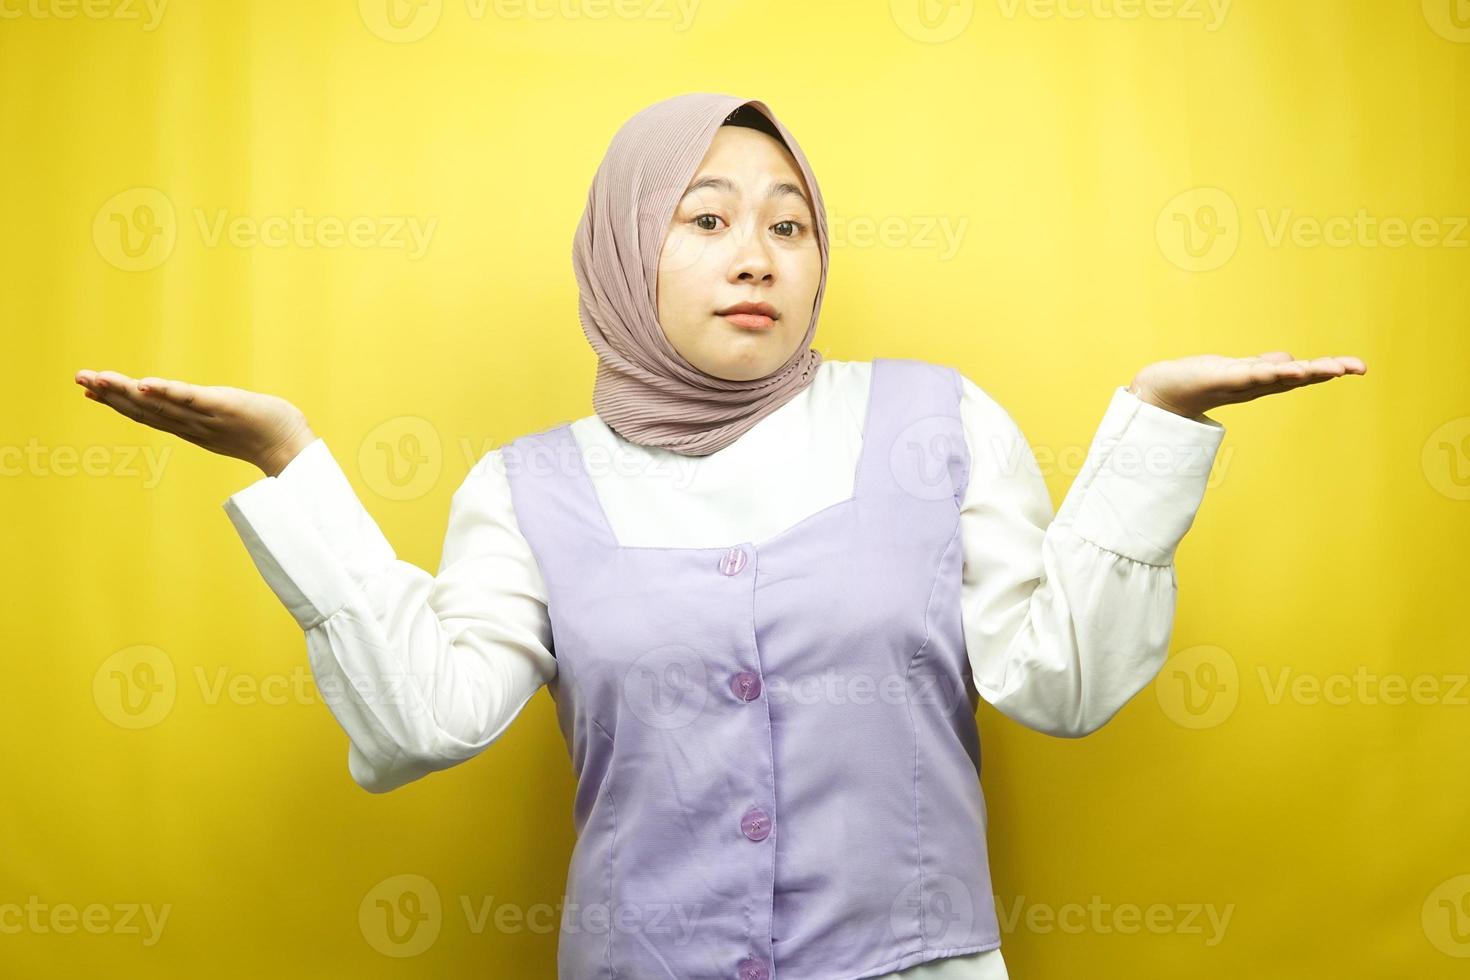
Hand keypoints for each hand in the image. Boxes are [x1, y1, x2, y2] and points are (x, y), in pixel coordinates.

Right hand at [75, 369, 315, 476]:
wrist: (294, 448)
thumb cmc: (268, 432)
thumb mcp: (229, 420)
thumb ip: (209, 414)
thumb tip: (198, 405)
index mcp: (191, 427)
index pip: (148, 414)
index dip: (118, 402)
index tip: (90, 391)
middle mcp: (192, 425)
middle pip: (144, 409)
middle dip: (110, 394)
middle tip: (78, 379)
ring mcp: (205, 417)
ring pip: (158, 404)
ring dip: (126, 391)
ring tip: (97, 379)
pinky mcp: (223, 408)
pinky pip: (189, 399)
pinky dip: (165, 392)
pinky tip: (143, 383)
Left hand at [1127, 351, 1366, 418]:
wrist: (1160, 392)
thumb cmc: (1198, 381)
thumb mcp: (1238, 371)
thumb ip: (1264, 366)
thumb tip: (1292, 360)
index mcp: (1261, 382)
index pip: (1300, 374)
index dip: (1328, 370)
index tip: (1358, 367)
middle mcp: (1254, 385)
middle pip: (1297, 377)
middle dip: (1328, 371)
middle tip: (1359, 367)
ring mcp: (1238, 383)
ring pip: (1278, 377)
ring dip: (1306, 372)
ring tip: (1333, 368)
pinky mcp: (1219, 378)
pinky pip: (1250, 375)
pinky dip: (1270, 371)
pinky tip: (1290, 367)